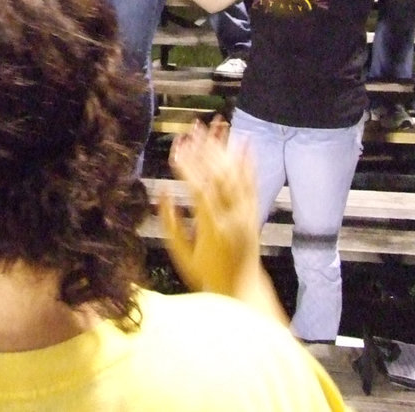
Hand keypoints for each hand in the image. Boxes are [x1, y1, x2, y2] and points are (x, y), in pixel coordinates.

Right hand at [160, 118, 262, 293]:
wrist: (241, 289)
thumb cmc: (206, 274)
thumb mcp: (181, 254)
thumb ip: (169, 223)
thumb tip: (161, 192)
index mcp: (213, 228)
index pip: (198, 189)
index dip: (186, 167)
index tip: (175, 148)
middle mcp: (233, 217)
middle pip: (218, 175)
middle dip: (204, 148)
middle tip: (193, 127)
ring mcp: (246, 213)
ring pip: (235, 174)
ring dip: (224, 147)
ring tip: (216, 125)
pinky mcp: (253, 212)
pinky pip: (252, 181)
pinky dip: (247, 160)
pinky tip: (244, 141)